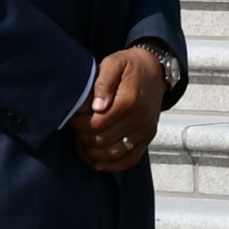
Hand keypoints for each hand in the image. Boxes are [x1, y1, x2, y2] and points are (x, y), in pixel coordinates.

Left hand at [73, 47, 166, 169]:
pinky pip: (129, 160)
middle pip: (103, 141)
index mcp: (129, 101)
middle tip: (76, 129)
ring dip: (93, 153)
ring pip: (113, 154)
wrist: (155, 70)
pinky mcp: (147, 139)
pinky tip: (97, 160)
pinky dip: (111, 165)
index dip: (79, 125)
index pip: (96, 124)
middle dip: (83, 138)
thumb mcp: (114, 63)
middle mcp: (139, 119)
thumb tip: (97, 106)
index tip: (72, 118)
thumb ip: (103, 82)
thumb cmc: (130, 66)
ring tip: (82, 142)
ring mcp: (144, 131)